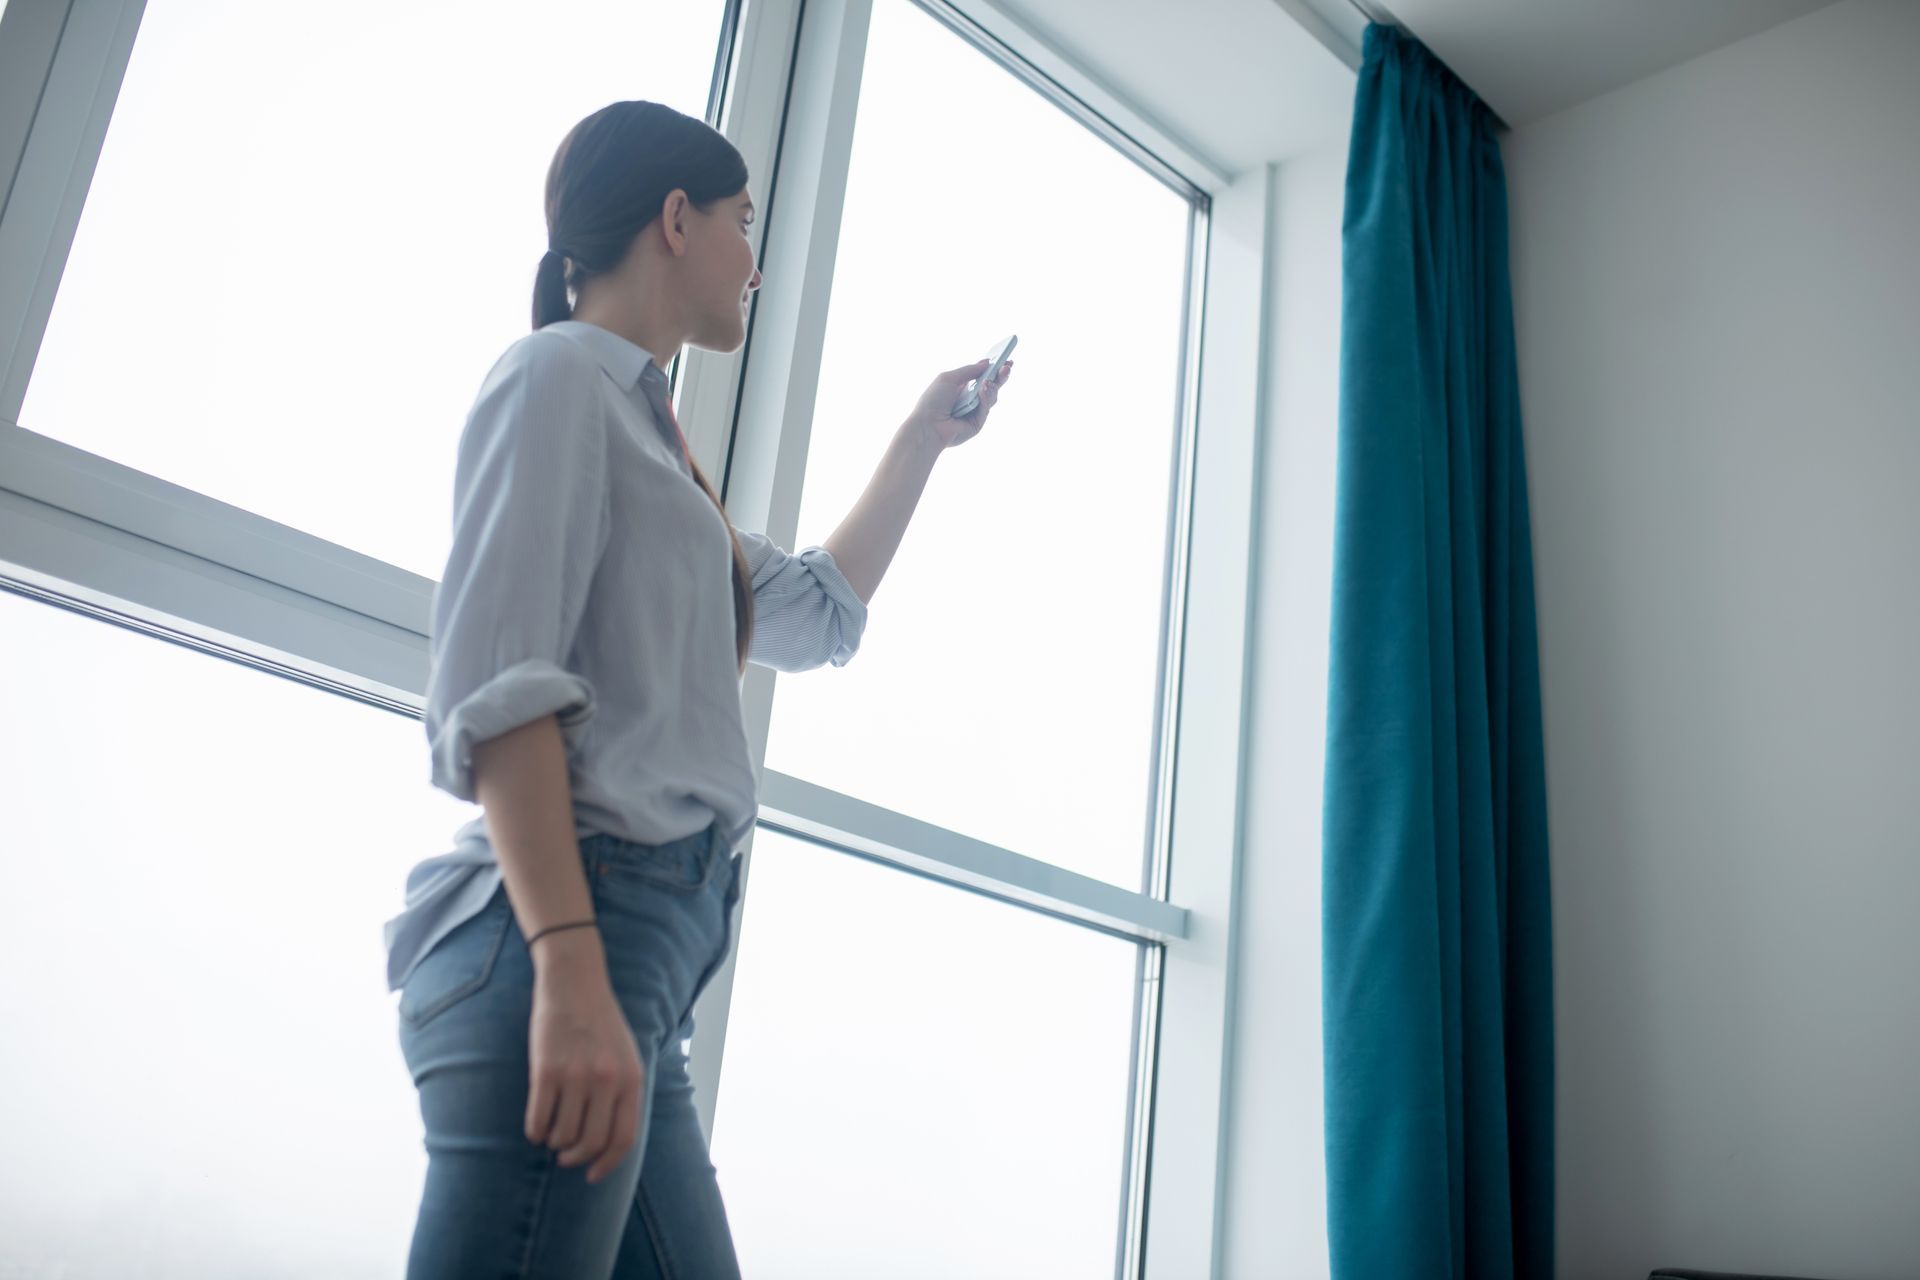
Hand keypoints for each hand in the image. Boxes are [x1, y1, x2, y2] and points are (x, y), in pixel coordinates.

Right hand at [525, 964, 643, 1184]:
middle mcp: (607, 1081)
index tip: (591, 1175)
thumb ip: (622, 1093)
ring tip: (550, 1135)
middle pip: (591, 1143)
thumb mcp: (625, 1055)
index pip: (623, 1139)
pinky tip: (535, 1127)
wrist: (575, 982)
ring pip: (562, 1135)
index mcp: (631, 1079)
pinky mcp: (545, 1071)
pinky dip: (535, 1131)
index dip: (607, 1164)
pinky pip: (538, 1120)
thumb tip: (608, 1142)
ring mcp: (576, 1076)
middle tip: (565, 1157)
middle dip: (575, 1158)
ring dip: (553, 1143)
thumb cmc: (600, 1022)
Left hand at [906, 356, 1014, 449]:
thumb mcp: (949, 378)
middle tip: (1009, 365)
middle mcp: (970, 399)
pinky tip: (984, 389)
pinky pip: (986, 409)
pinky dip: (986, 398)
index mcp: (962, 387)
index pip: (981, 376)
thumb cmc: (933, 401)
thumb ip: (969, 370)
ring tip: (994, 377)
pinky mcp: (977, 424)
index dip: (993, 368)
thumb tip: (987, 362)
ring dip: (994, 385)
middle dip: (1000, 375)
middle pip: (991, 386)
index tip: (1005, 358)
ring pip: (992, 397)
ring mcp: (974, 412)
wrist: (927, 425)